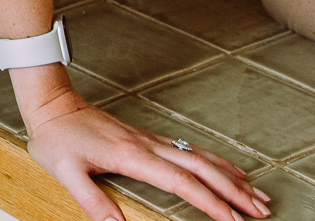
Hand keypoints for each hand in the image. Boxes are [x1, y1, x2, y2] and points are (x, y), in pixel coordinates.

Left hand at [24, 91, 268, 220]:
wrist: (53, 104)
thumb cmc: (57, 138)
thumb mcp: (65, 172)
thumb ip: (91, 201)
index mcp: (131, 155)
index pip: (180, 181)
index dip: (209, 201)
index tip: (233, 220)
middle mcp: (148, 145)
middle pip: (201, 168)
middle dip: (234, 191)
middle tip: (262, 212)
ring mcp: (151, 139)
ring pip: (201, 156)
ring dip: (231, 176)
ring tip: (259, 195)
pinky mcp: (149, 138)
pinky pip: (190, 150)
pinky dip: (216, 162)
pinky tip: (228, 170)